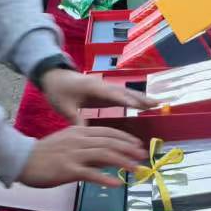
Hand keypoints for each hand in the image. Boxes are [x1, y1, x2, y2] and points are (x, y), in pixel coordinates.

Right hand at [19, 126, 148, 187]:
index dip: (125, 138)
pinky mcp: (68, 169)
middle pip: (109, 142)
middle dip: (129, 149)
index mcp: (79, 131)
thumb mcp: (68, 143)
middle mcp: (79, 140)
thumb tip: (109, 155)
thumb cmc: (45, 153)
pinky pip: (91, 174)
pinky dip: (106, 178)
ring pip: (104, 155)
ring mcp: (74, 154)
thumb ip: (88, 148)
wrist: (24, 159)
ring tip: (136, 168)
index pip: (108, 132)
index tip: (138, 145)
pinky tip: (117, 184)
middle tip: (143, 155)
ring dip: (123, 161)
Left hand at [39, 67, 156, 123]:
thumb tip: (87, 134)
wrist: (53, 76)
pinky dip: (133, 99)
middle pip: (124, 91)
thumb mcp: (64, 107)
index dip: (125, 100)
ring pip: (125, 92)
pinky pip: (121, 95)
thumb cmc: (58, 91)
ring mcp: (104, 87)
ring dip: (140, 97)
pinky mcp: (104, 91)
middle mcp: (102, 85)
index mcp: (92, 88)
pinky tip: (142, 105)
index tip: (139, 106)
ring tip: (156, 104)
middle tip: (157, 103)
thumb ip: (76, 119)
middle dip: (140, 97)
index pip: (112, 94)